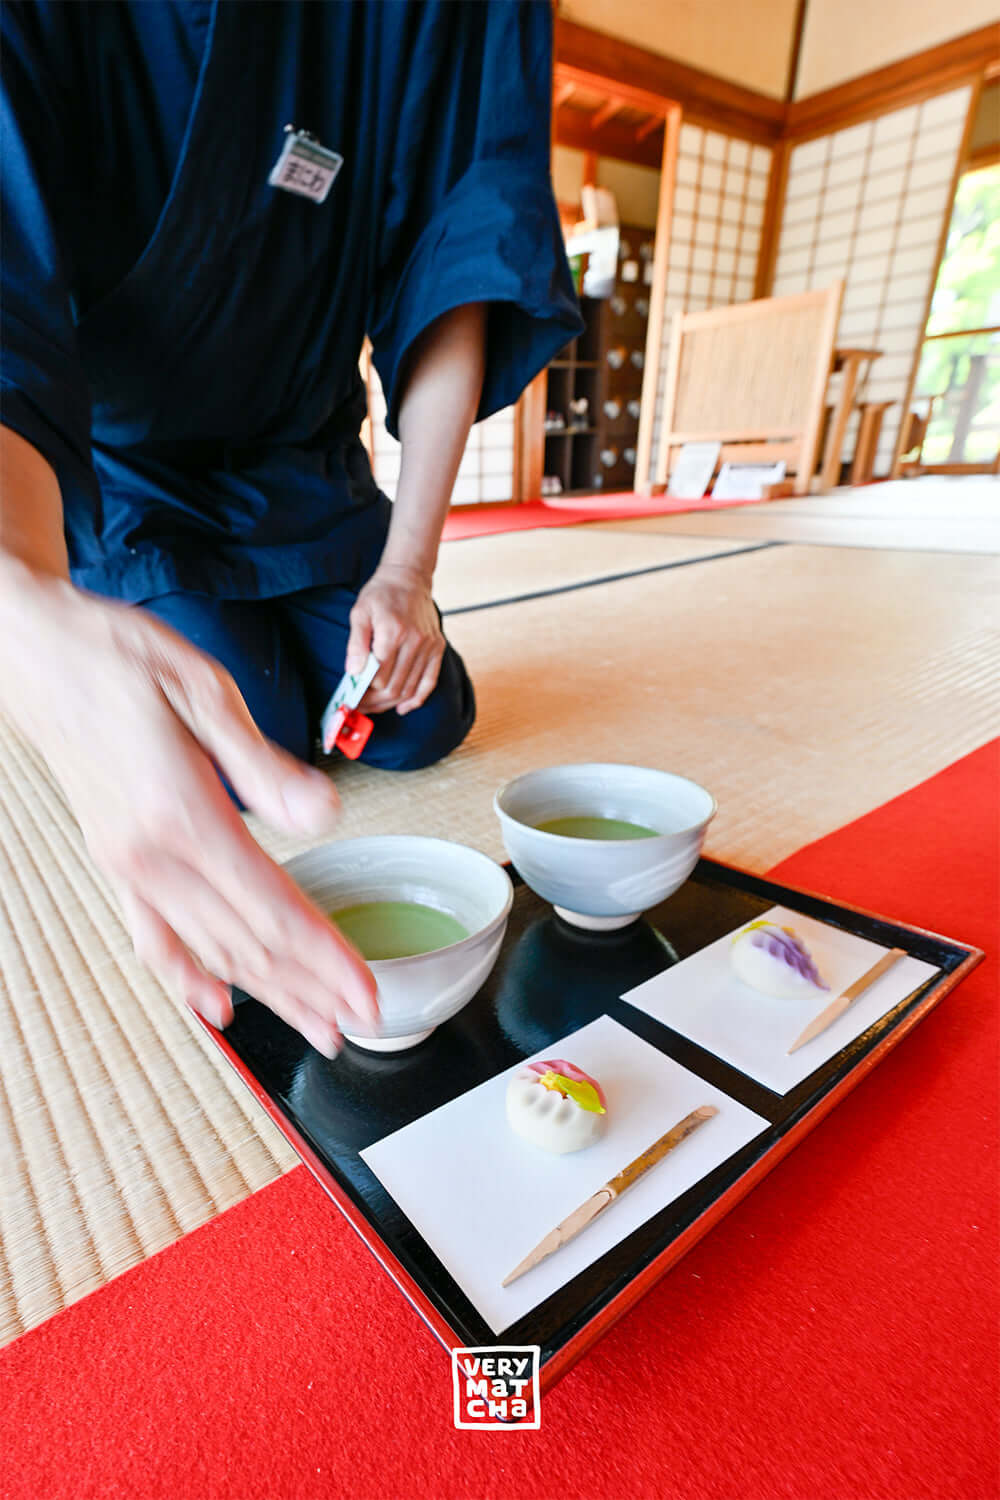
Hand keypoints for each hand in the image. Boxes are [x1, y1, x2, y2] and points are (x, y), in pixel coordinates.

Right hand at [0, 568, 377, 1055]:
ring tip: (311, 1025)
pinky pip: (154, 937)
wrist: (35, 651)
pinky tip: (213, 1006)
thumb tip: (323, 815)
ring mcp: (128, 866)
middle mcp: (150, 856)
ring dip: (265, 993)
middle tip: (357, 1025)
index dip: (324, 958)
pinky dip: (187, 977)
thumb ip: (264, 766)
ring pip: (208, 950)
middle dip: (307, 990)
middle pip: (246, 944)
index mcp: (182, 815)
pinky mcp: (115, 861)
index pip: (271, 908)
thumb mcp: (204, 691)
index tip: (364, 992)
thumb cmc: (118, 658)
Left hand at [345, 562, 444, 714]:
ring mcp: (429, 645)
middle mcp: (414, 641)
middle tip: (361, 707)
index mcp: (393, 631)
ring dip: (391, 703)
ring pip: (410, 688)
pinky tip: (403, 707)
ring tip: (375, 707)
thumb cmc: (381, 594)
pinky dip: (417, 699)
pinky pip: (430, 681)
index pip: (378, 676)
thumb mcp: (360, 612)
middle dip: (375, 702)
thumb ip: (356, 644)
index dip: (364, 692)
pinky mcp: (438, 647)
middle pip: (394, 686)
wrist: (409, 577)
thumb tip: (353, 673)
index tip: (352, 697)